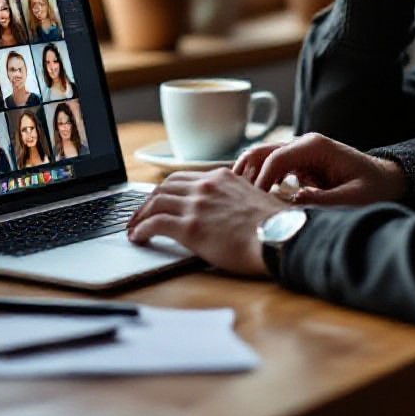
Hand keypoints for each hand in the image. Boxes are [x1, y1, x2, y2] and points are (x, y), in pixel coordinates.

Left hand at [127, 169, 286, 275]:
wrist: (281, 237)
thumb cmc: (275, 226)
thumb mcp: (254, 199)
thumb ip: (235, 198)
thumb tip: (229, 211)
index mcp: (221, 177)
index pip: (183, 178)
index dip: (166, 191)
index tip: (159, 201)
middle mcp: (205, 186)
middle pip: (164, 187)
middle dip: (147, 201)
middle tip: (139, 214)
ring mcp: (197, 205)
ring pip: (155, 202)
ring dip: (139, 215)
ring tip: (133, 228)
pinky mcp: (191, 227)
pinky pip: (156, 223)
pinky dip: (142, 229)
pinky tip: (138, 237)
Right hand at [234, 132, 407, 206]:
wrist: (387, 179)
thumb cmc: (373, 188)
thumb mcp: (353, 198)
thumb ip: (324, 199)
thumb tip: (294, 200)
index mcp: (315, 147)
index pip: (276, 157)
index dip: (260, 179)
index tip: (252, 201)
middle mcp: (304, 144)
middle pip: (262, 151)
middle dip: (245, 172)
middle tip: (234, 198)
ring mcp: (300, 151)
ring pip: (262, 155)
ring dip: (249, 173)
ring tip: (238, 198)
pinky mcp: (299, 162)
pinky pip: (271, 165)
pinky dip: (258, 177)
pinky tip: (254, 198)